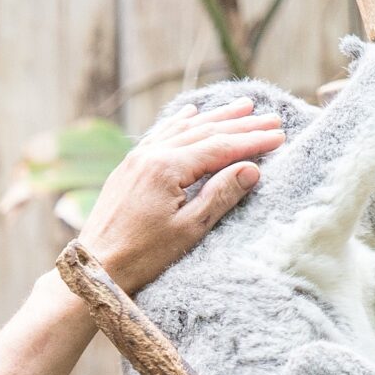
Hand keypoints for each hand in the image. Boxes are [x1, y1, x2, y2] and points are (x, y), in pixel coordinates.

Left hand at [78, 99, 286, 292]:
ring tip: (242, 107)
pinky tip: (190, 113)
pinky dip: (179, 123)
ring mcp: (136, 159)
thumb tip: (251, 168)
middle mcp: (150, 155)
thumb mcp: (189, 230)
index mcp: (166, 168)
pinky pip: (159, 136)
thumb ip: (220, 195)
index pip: (219, 147)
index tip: (279, 136)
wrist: (95, 268)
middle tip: (271, 118)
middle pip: (204, 132)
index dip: (251, 141)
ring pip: (182, 129)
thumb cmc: (142, 256)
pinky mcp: (127, 169)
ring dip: (214, 117)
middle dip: (240, 124)